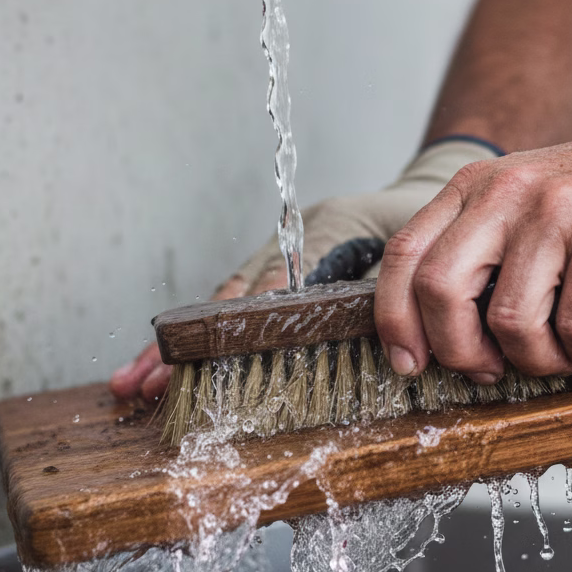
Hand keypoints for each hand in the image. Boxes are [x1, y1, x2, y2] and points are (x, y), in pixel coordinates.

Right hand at [109, 138, 498, 401]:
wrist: (434, 191)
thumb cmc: (427, 222)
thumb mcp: (413, 251)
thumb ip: (383, 290)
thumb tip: (358, 333)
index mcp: (329, 228)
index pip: (277, 279)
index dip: (247, 314)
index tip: (220, 343)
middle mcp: (295, 242)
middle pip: (228, 295)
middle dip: (187, 340)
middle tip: (145, 379)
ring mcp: (282, 256)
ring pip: (222, 303)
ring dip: (181, 344)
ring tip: (137, 380)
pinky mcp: (281, 271)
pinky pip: (236, 307)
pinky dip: (204, 337)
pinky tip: (169, 364)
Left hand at [373, 114, 571, 382]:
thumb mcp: (529, 202)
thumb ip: (484, 250)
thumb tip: (443, 337)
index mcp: (475, 187)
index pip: (404, 255)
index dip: (395, 320)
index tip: (409, 363)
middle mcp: (506, 192)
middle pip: (439, 290)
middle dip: (459, 352)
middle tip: (492, 370)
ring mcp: (557, 210)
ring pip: (510, 321)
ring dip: (538, 360)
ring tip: (565, 354)